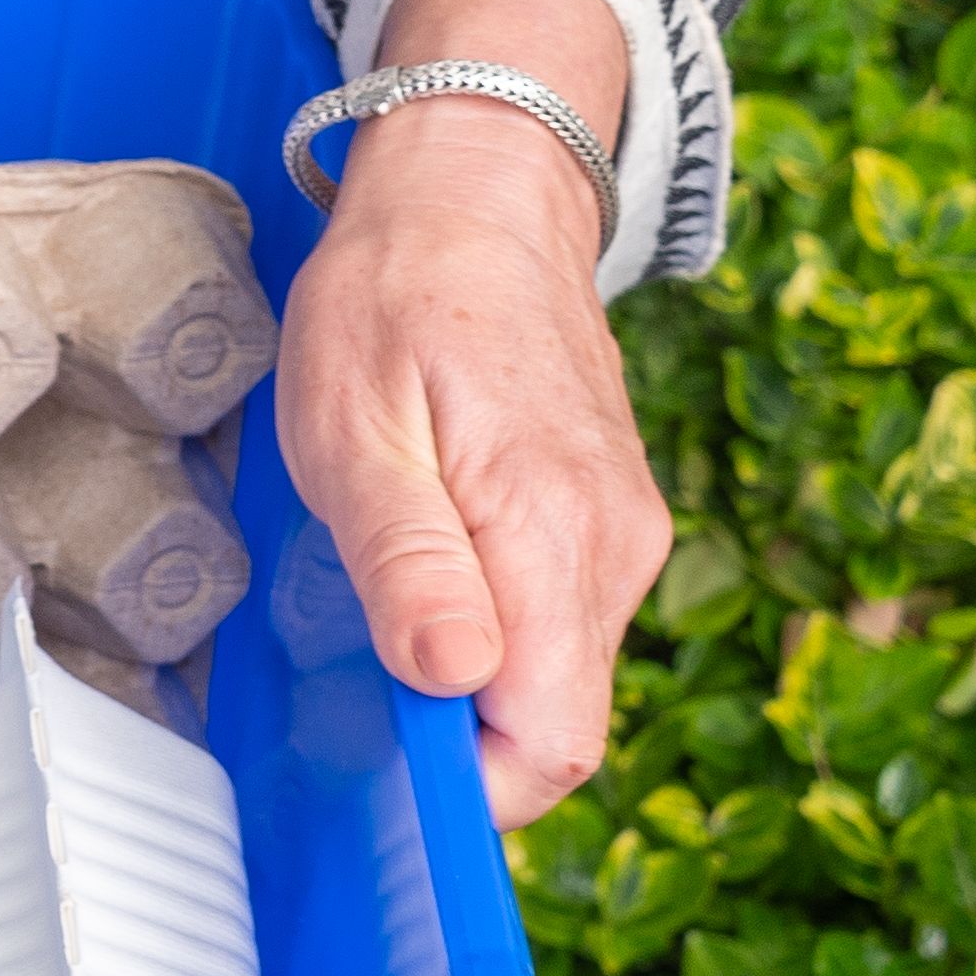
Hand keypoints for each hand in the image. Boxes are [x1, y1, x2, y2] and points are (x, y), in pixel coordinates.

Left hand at [276, 0, 673, 825]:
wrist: (480, 185)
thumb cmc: (396, 298)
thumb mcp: (357, 433)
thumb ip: (410, 564)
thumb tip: (455, 681)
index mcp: (555, 539)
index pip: (550, 745)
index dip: (467, 790)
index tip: (381, 764)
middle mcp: (614, 552)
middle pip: (550, 725)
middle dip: (455, 740)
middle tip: (355, 672)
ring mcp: (620, 537)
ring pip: (550, 677)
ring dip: (466, 677)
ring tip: (384, 594)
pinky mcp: (606, 522)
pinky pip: (553, 624)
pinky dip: (487, 629)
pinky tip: (424, 565)